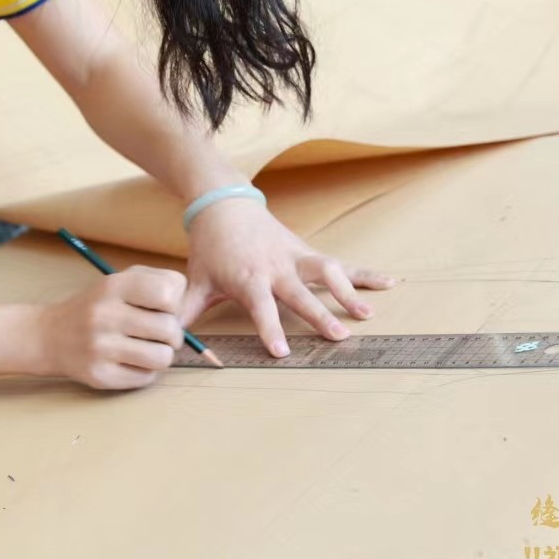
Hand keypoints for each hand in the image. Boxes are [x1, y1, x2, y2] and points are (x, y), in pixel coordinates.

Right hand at [37, 266, 185, 389]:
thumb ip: (157, 283)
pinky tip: (130, 361)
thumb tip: (189, 306)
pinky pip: (147, 378)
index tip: (161, 307)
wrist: (51, 336)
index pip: (170, 292)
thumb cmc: (97, 306)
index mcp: (114, 286)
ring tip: (147, 348)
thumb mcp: (120, 281)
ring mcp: (101, 347)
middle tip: (158, 333)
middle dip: (172, 334)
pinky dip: (145, 372)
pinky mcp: (100, 375)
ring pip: (163, 358)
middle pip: (171, 329)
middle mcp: (106, 315)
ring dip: (161, 355)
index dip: (174, 302)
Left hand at [180, 198, 393, 357]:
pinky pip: (341, 264)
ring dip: (348, 292)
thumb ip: (185, 311)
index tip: (281, 352)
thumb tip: (169, 340)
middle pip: (301, 293)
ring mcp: (296, 257)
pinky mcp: (308, 252)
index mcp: (248, 277)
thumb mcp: (195, 279)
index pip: (260, 306)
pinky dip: (365, 273)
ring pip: (327, 272)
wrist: (224, 205)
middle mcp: (276, 267)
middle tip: (338, 337)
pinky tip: (389, 283)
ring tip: (367, 314)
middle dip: (320, 315)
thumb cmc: (210, 248)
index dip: (270, 329)